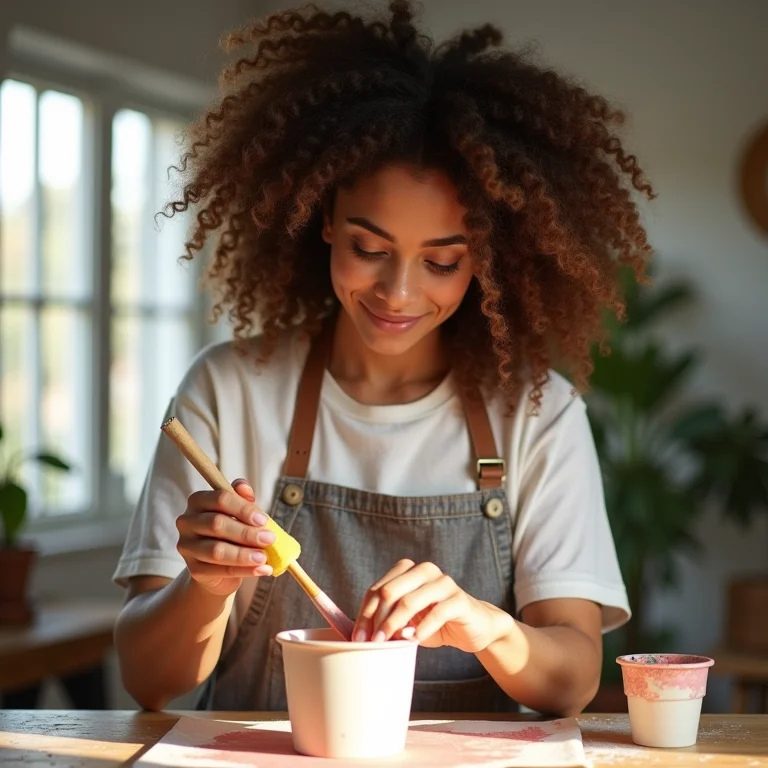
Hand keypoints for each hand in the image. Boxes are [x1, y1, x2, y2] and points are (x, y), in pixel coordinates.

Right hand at [176, 479, 275, 595]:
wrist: (219, 564)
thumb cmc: (231, 529)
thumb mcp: (239, 510)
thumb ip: (242, 497)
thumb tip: (243, 487)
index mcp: (198, 501)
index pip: (220, 498)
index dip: (243, 509)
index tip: (263, 520)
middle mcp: (187, 522)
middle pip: (216, 524)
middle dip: (246, 532)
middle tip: (269, 539)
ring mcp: (187, 546)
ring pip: (216, 550)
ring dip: (244, 554)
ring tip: (264, 557)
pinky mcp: (193, 569)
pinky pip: (220, 570)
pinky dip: (244, 570)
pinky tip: (261, 569)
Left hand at [353, 559, 511, 651]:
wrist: (473, 628)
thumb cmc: (434, 623)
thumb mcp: (407, 622)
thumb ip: (387, 621)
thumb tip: (360, 637)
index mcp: (408, 571)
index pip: (377, 589)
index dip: (364, 614)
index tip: (357, 638)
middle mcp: (424, 571)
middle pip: (389, 591)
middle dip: (376, 619)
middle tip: (371, 643)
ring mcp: (443, 583)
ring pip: (409, 601)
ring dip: (394, 625)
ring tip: (387, 644)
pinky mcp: (459, 599)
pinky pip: (436, 613)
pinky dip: (422, 629)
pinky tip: (414, 640)